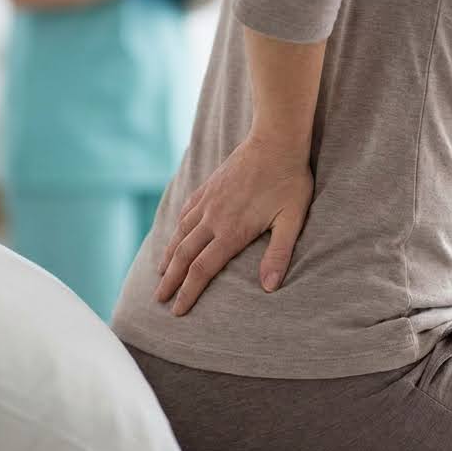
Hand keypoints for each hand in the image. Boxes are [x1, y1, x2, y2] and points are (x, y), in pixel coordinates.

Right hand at [153, 131, 314, 315]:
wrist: (276, 140)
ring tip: (161, 272)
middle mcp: (213, 218)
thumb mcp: (292, 220)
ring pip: (181, 233)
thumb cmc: (289, 181)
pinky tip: (175, 234)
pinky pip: (186, 210)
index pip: (202, 269)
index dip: (188, 292)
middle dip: (171, 280)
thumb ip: (279, 254)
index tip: (177, 310)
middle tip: (159, 299)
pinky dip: (177, 227)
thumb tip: (270, 288)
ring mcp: (208, 200)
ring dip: (169, 255)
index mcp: (231, 231)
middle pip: (184, 255)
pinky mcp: (209, 186)